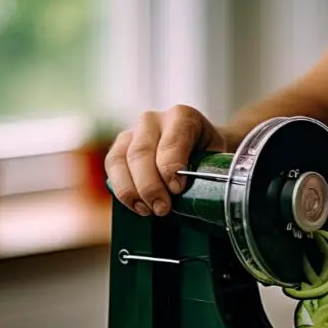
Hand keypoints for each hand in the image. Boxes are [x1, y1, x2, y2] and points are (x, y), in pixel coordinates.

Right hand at [105, 105, 226, 215]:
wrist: (198, 148)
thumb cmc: (207, 156)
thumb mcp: (215, 160)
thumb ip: (208, 171)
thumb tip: (200, 197)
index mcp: (182, 116)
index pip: (171, 141)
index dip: (171, 167)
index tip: (177, 189)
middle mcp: (153, 120)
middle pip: (142, 153)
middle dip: (150, 186)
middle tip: (162, 209)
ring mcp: (132, 132)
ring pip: (121, 160)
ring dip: (132, 190)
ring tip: (148, 211)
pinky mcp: (119, 147)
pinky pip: (112, 167)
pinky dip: (122, 190)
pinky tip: (137, 205)